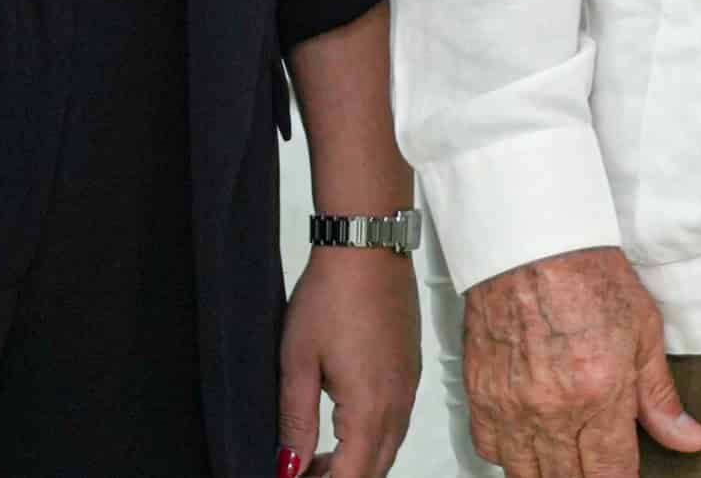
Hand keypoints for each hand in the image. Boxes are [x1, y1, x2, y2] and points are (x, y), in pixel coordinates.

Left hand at [279, 245, 420, 477]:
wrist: (367, 247)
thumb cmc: (328, 298)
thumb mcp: (297, 363)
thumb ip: (296, 424)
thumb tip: (290, 469)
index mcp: (368, 406)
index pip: (353, 477)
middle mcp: (398, 402)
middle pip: (375, 469)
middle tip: (302, 473)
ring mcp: (409, 385)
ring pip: (388, 447)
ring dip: (357, 462)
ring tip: (317, 457)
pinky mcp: (411, 368)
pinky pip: (396, 421)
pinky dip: (371, 437)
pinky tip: (342, 426)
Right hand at [461, 246, 700, 477]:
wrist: (531, 241)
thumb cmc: (586, 274)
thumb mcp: (643, 329)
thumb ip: (661, 396)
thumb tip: (689, 439)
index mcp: (598, 393)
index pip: (612, 475)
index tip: (626, 476)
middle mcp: (551, 409)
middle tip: (599, 463)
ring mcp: (510, 407)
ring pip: (527, 476)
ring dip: (551, 472)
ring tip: (568, 458)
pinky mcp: (480, 397)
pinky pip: (491, 450)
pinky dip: (511, 454)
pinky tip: (530, 439)